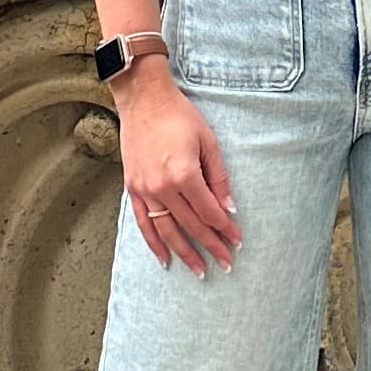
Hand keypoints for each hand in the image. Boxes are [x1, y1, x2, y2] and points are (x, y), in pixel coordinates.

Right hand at [115, 63, 240, 275]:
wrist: (144, 100)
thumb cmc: (180, 116)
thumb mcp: (208, 142)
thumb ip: (219, 178)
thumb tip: (229, 208)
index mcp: (184, 174)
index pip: (209, 212)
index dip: (225, 229)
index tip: (238, 242)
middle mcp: (162, 187)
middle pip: (191, 226)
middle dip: (211, 246)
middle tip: (226, 264)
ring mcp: (144, 190)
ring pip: (167, 231)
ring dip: (185, 253)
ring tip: (200, 271)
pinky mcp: (132, 189)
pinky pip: (144, 223)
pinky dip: (154, 243)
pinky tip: (165, 259)